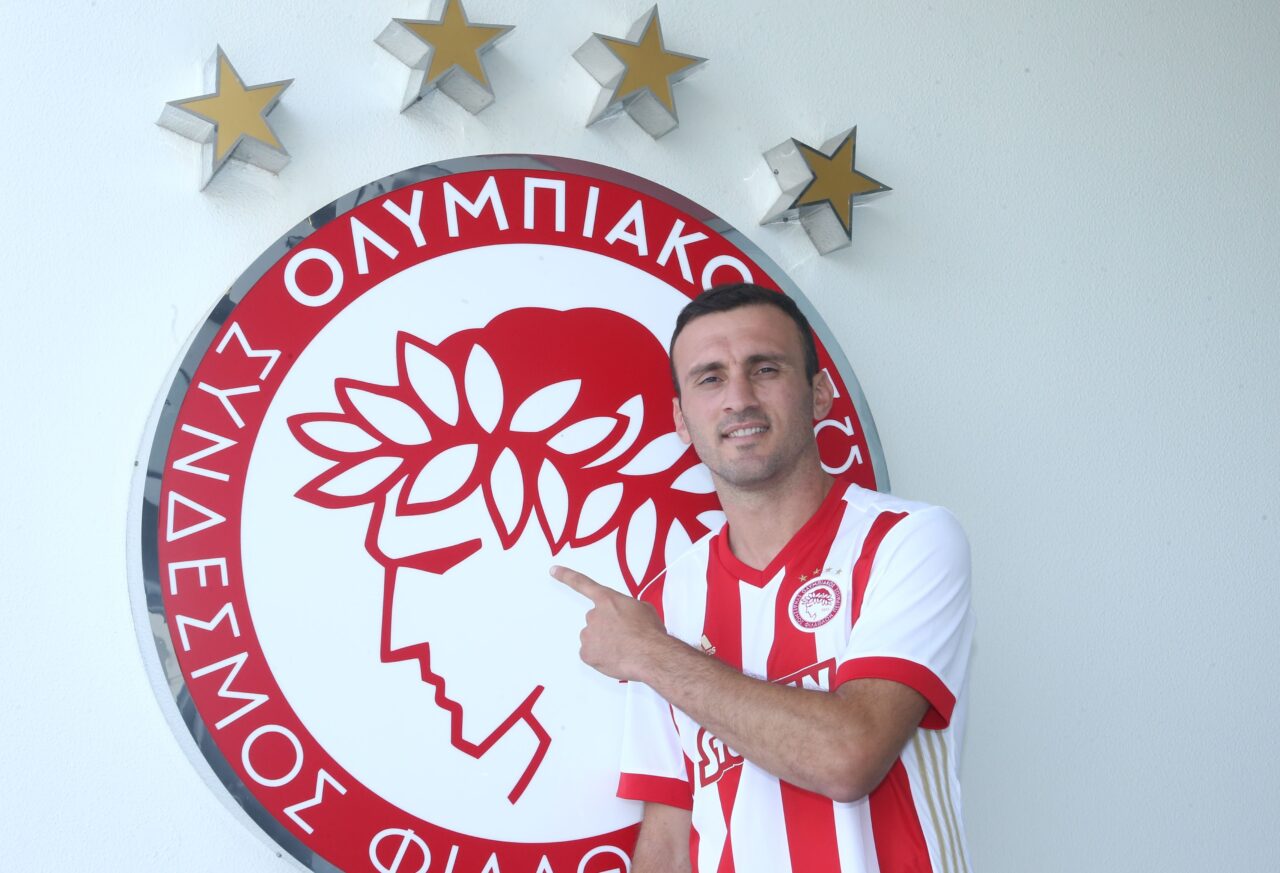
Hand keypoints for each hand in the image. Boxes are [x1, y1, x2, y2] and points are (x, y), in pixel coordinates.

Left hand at [551, 565, 667, 680]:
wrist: (650, 654)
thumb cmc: (649, 633)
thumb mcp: (643, 608)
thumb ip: (626, 607)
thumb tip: (626, 615)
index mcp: (607, 600)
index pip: (583, 584)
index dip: (566, 576)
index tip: (554, 570)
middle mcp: (593, 615)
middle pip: (596, 620)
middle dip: (608, 627)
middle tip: (625, 636)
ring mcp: (588, 634)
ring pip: (593, 638)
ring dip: (605, 642)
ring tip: (624, 648)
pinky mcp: (586, 653)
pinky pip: (591, 654)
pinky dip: (601, 657)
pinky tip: (616, 657)